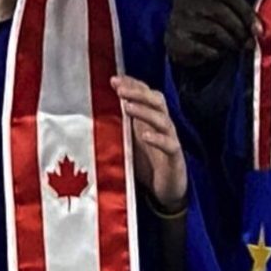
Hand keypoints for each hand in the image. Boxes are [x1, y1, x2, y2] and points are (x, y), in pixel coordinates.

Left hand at [115, 76, 187, 215]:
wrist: (166, 190)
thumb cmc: (146, 163)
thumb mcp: (128, 141)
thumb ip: (118, 125)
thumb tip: (95, 110)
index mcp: (151, 119)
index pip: (145, 94)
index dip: (132, 85)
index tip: (113, 80)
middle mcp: (162, 125)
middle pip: (156, 101)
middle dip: (138, 92)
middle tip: (119, 89)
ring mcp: (170, 140)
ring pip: (162, 119)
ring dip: (144, 111)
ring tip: (126, 107)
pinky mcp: (175, 157)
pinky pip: (169, 144)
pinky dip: (157, 139)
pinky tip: (145, 135)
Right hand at [165, 0, 256, 70]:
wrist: (180, 37)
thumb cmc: (208, 19)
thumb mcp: (221, 7)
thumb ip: (239, 11)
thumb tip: (258, 29)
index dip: (246, 12)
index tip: (258, 29)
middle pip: (220, 10)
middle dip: (239, 28)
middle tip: (249, 41)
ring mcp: (177, 18)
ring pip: (213, 29)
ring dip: (230, 41)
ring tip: (236, 47)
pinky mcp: (174, 38)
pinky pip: (203, 47)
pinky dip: (216, 53)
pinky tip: (219, 53)